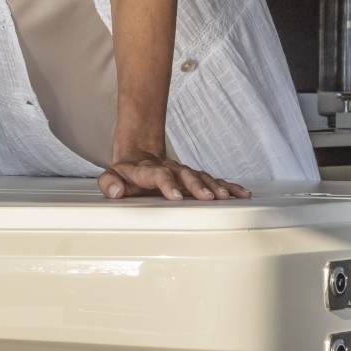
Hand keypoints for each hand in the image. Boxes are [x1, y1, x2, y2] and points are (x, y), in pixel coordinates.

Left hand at [99, 150, 249, 201]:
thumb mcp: (111, 176)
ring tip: (227, 197)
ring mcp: (183, 172)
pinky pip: (212, 180)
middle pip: (185, 174)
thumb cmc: (126, 172)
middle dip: (197, 185)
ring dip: (215, 186)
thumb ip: (110, 183)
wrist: (139, 153)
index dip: (167, 184)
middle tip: (208, 197)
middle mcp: (169, 169)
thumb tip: (117, 192)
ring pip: (201, 176)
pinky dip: (227, 186)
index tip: (176, 196)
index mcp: (148, 170)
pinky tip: (241, 193)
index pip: (158, 174)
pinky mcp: (194, 177)